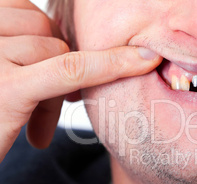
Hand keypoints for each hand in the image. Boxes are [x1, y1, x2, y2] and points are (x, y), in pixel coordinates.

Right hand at [0, 0, 161, 161]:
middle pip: (43, 29)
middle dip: (53, 61)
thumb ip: (19, 52)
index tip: (59, 67)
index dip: (47, 39)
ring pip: (56, 50)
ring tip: (30, 118)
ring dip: (57, 85)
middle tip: (39, 97)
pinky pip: (70, 68)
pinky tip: (143, 61)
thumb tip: (69, 49)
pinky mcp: (6, 87)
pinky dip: (109, 66)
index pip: (25, 13)